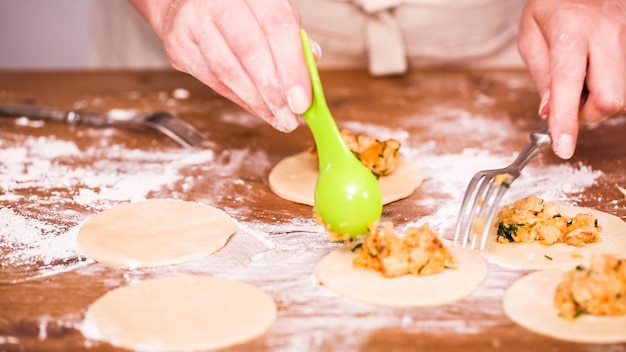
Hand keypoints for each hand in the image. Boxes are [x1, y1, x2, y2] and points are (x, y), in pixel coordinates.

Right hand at [131, 0, 317, 131]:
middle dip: (273, 91)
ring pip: (227, 71)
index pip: (275, 26)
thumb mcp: (269, 9)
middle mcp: (216, 2)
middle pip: (249, 50)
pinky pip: (212, 81)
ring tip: (278, 118)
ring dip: (257, 102)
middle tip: (290, 117)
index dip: (291, 67)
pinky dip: (239, 99)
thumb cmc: (238, 7)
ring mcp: (193, 23)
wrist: (186, 1)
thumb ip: (290, 36)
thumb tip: (311, 64)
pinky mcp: (178, 47)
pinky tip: (258, 109)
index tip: (302, 100)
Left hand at [518, 0, 625, 158]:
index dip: (566, 121)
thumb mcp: (530, 36)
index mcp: (570, 29)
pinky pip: (624, 82)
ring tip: (580, 81)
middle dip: (587, 114)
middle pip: (610, 98)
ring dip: (597, 100)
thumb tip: (548, 112)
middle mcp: (606, 32)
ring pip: (621, 94)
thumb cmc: (550, 7)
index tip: (563, 147)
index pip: (569, 83)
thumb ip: (541, 75)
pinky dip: (607, 88)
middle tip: (568, 105)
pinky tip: (594, 73)